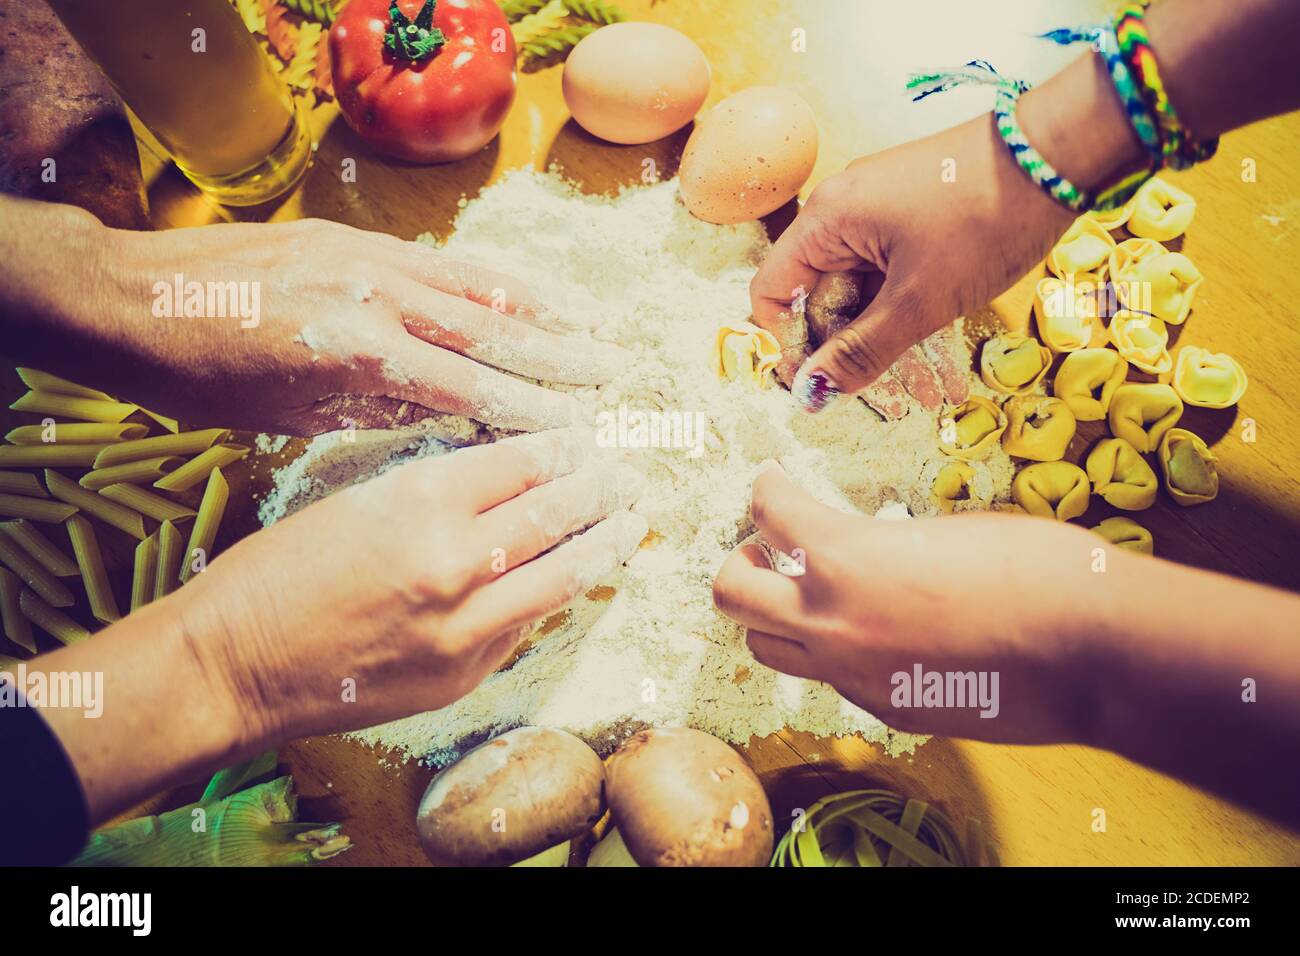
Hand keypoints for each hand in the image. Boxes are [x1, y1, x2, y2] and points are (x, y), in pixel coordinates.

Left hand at [95, 216, 626, 433]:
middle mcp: (375, 296)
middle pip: (487, 330)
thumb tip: (446, 416)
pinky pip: (439, 260)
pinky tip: (520, 291)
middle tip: (610, 372)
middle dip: (554, 355)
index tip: (575, 431)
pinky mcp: (354, 238)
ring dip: (538, 308)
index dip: (525, 412)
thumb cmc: (199, 376)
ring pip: (473, 284)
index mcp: (357, 352)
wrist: (127, 295)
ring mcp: (367, 258)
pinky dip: (489, 278)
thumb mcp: (287, 413)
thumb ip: (374, 408)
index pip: (465, 388)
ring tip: (590, 326)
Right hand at [184, 427, 645, 744]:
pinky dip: (557, 594)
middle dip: (597, 487)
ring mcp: (464, 627)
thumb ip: (436, 493)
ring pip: (562, 575)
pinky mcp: (463, 675)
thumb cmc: (275, 573)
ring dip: (604, 544)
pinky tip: (578, 575)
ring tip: (631, 522)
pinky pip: (527, 625)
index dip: (560, 447)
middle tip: (624, 473)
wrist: (230, 667)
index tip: (582, 438)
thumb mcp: (356, 500)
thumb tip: (507, 480)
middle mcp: (454, 562)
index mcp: (419, 501)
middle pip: (554, 512)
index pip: (521, 461)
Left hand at [712, 463, 1114, 743]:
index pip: (769, 513)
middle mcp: (832, 621)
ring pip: (767, 649)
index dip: (767, 488)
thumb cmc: (1036, 569)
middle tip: (766, 549)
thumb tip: (869, 556)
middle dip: (740, 562)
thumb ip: (885, 547)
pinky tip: (875, 635)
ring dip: (775, 615)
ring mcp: (854, 675)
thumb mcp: (945, 533)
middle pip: (732, 594)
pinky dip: (834, 652)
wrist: (1092, 651)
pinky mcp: (886, 711)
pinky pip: (831, 679)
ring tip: (807, 596)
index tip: (772, 482)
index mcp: (845, 557)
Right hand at [749, 114, 1077, 411]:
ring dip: (881, 339)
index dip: (785, 343)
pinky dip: (906, 312)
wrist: (1061, 153)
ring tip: (920, 384)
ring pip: (861, 291)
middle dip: (844, 349)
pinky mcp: (915, 215)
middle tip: (879, 393)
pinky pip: (891, 275)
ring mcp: (881, 211)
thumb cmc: (984, 221)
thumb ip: (861, 351)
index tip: (817, 386)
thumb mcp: (920, 300)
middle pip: (818, 295)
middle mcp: (843, 211)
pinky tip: (935, 348)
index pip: (772, 290)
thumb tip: (811, 395)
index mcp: (827, 220)